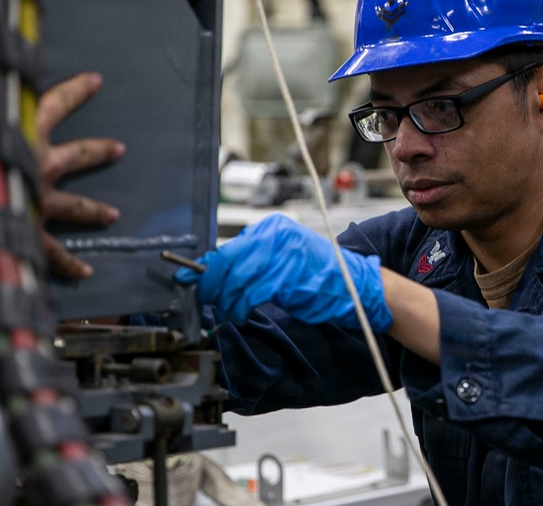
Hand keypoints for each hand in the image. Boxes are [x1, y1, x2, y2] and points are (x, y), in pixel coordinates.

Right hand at [37, 72, 125, 277]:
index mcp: (27, 134)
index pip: (56, 104)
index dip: (76, 91)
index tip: (95, 81)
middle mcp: (42, 165)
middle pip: (79, 154)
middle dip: (100, 150)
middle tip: (118, 149)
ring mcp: (41, 200)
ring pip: (77, 206)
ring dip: (96, 210)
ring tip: (112, 214)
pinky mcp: (33, 231)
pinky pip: (54, 252)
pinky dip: (69, 264)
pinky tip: (85, 270)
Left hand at [174, 214, 392, 331]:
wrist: (353, 285)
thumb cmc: (315, 275)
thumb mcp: (280, 259)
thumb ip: (248, 260)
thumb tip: (208, 268)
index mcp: (272, 229)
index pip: (227, 248)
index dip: (205, 268)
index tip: (188, 278)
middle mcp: (275, 237)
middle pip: (226, 263)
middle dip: (212, 287)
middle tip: (209, 301)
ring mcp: (281, 255)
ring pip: (235, 280)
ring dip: (226, 301)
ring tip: (231, 311)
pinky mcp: (285, 276)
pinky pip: (250, 293)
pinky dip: (240, 307)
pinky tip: (242, 312)